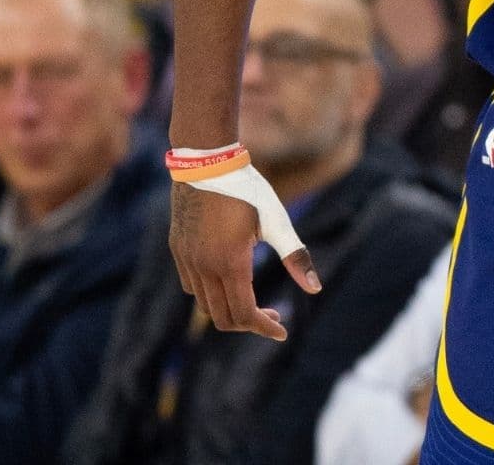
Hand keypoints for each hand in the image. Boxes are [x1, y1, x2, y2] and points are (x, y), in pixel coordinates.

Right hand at [169, 182, 320, 340]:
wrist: (207, 163)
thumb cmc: (249, 190)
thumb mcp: (278, 222)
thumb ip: (295, 257)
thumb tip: (315, 290)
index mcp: (231, 263)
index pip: (244, 313)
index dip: (264, 327)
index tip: (282, 331)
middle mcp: (203, 267)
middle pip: (223, 316)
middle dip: (250, 323)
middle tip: (275, 315)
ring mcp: (186, 260)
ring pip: (204, 304)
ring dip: (229, 309)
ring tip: (254, 299)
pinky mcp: (177, 250)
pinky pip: (191, 286)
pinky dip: (211, 294)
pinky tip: (230, 280)